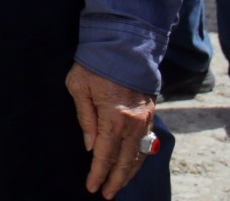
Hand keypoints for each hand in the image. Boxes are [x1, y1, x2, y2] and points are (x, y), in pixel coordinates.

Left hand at [65, 62, 154, 198]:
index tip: (92, 187)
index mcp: (113, 117)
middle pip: (125, 160)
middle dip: (116, 180)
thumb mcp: (79, 87)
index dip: (98, 173)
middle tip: (106, 194)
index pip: (105, 154)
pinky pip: (146, 143)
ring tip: (118, 186)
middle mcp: (133, 122)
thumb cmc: (94, 63)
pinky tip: (132, 165)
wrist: (122, 43)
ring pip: (139, 155)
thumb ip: (85, 119)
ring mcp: (145, 118)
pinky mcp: (150, 113)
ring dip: (129, 173)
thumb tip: (91, 147)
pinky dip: (139, 158)